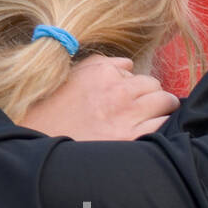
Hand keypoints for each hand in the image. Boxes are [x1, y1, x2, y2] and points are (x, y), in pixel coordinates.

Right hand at [21, 55, 179, 140]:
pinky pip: (164, 124)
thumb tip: (129, 64)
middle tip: (145, 109)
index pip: (136, 73)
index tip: (130, 98)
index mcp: (102, 72)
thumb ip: (101, 65)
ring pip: (166, 101)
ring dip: (164, 109)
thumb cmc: (54, 112)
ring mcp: (127, 114)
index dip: (135, 87)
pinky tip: (154, 132)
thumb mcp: (72, 78)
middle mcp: (117, 90)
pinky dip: (164, 125)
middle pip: (155, 85)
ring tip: (153, 119)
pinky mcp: (133, 137)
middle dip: (152, 95)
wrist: (41, 143)